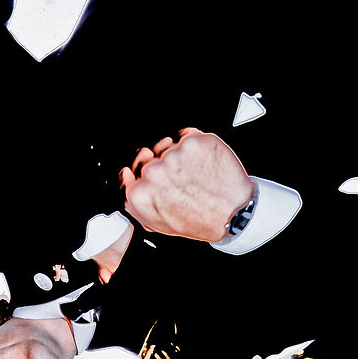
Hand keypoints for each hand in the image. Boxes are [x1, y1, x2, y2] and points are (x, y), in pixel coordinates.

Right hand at [120, 128, 252, 240]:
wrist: (231, 213)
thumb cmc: (198, 221)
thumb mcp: (158, 222)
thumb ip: (135, 201)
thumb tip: (126, 178)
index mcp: (141, 193)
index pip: (131, 170)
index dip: (143, 173)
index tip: (155, 177)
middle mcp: (154, 172)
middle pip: (148, 156)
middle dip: (160, 164)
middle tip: (178, 180)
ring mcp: (174, 155)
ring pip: (168, 145)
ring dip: (178, 155)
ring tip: (192, 173)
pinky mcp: (193, 142)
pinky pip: (186, 135)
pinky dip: (193, 146)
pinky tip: (200, 163)